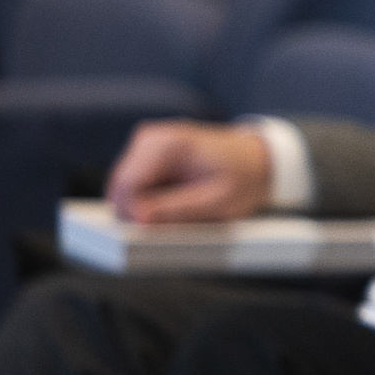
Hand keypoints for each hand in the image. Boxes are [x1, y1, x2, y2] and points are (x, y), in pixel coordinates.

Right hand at [105, 120, 273, 222]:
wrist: (254, 159)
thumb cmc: (242, 178)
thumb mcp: (216, 202)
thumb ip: (175, 212)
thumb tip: (138, 221)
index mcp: (169, 145)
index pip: (128, 186)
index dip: (133, 215)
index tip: (149, 235)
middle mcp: (150, 139)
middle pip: (120, 188)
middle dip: (137, 213)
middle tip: (167, 229)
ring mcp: (145, 144)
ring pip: (123, 190)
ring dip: (142, 208)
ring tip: (177, 214)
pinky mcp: (144, 155)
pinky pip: (133, 187)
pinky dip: (146, 201)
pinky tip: (172, 205)